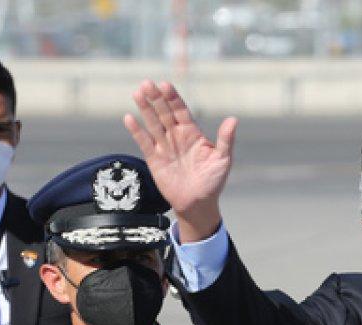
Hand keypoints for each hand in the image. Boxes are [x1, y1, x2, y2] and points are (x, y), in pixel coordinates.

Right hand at [124, 80, 236, 241]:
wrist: (198, 203)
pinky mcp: (154, 159)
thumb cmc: (214, 180)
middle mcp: (176, 136)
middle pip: (164, 112)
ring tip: (138, 92)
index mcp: (192, 133)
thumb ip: (226, 139)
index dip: (173, 98)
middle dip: (156, 98)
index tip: (165, 85)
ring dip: (145, 108)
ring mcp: (164, 146)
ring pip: (152, 123)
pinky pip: (143, 142)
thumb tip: (233, 120)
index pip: (180, 110)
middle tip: (147, 83)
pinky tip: (128, 118)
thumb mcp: (223, 159)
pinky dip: (136, 130)